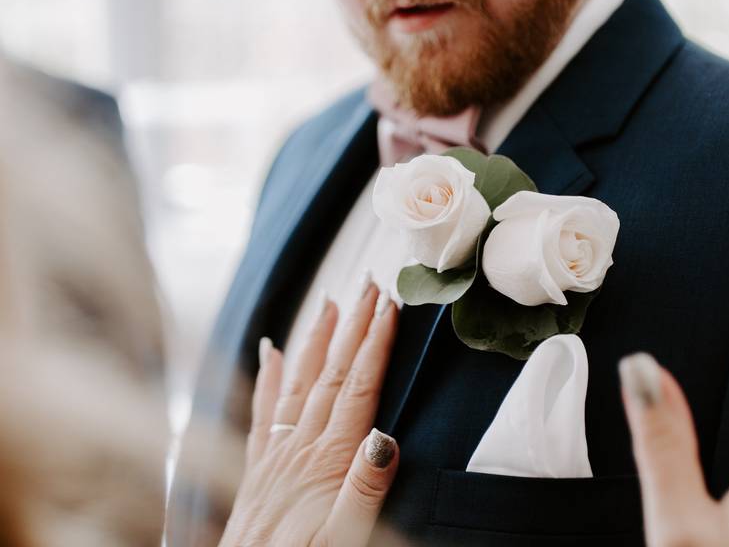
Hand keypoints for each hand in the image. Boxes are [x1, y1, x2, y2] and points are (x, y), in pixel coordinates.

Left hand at [220, 279, 399, 546]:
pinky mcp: (258, 468)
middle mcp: (300, 448)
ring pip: (299, 382)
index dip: (376, 343)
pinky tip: (271, 350)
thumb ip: (364, 490)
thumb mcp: (346, 539)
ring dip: (317, 339)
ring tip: (331, 303)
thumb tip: (386, 438)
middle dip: (354, 326)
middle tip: (370, 285)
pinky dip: (268, 376)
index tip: (391, 305)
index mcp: (328, 460)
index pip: (358, 387)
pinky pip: (264, 411)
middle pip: (332, 373)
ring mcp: (276, 455)